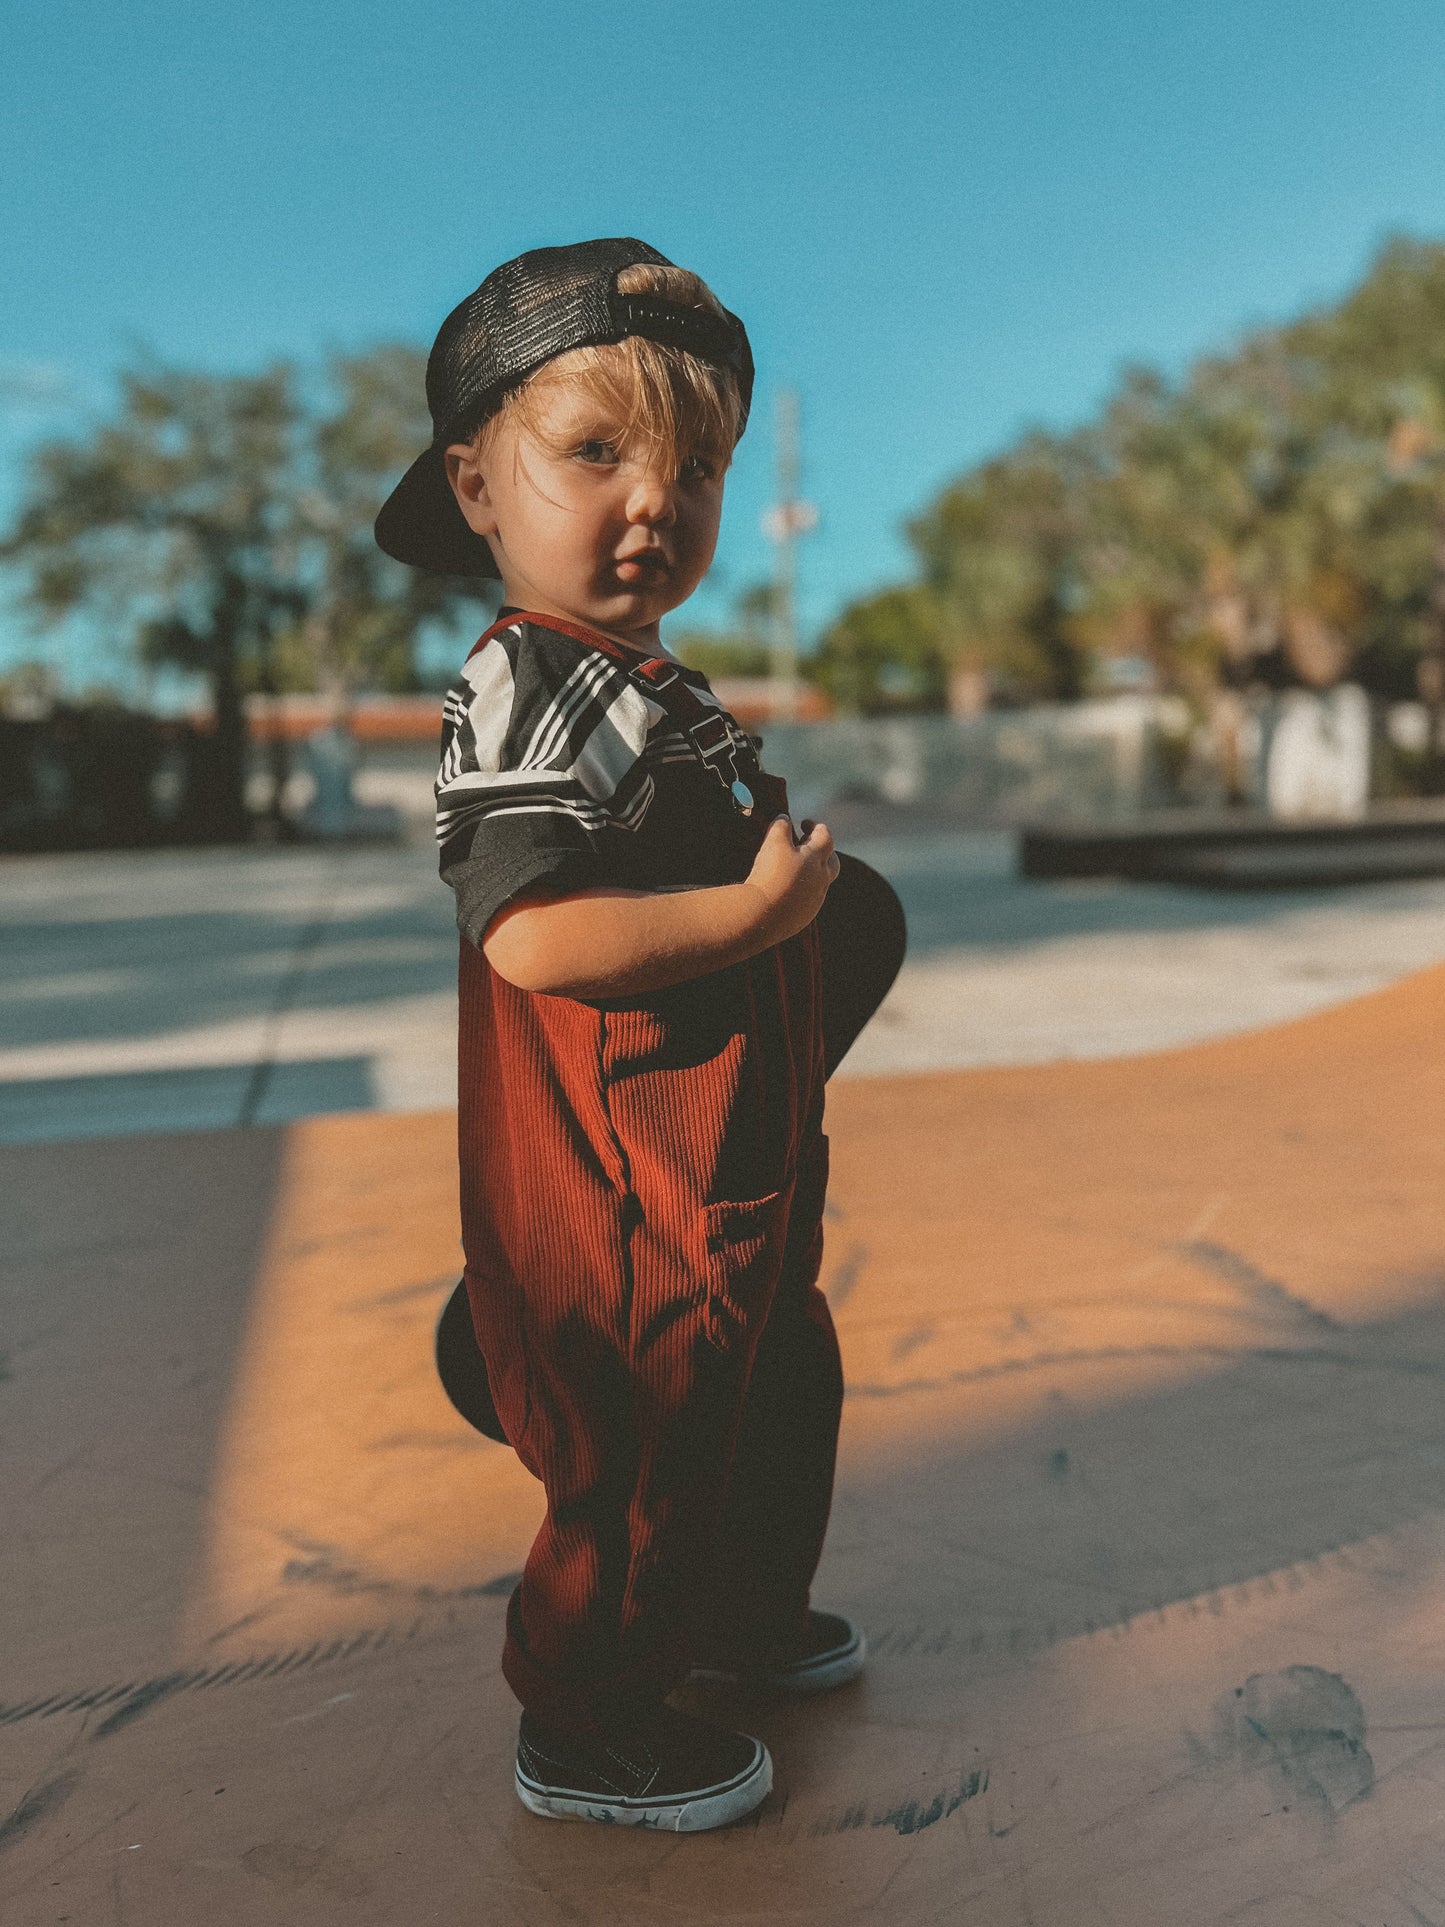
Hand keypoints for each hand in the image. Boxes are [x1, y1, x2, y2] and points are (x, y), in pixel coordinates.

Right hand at [744, 814, 839, 942]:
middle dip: (823, 851)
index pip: (825, 836)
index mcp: (817, 859)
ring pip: (820, 883)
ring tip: (793, 869)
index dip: (815, 827)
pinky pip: (807, 901)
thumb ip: (780, 826)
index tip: (804, 823)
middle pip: (832, 862)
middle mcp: (822, 880)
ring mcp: (815, 900)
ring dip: (811, 874)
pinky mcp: (804, 917)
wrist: (763, 916)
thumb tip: (784, 817)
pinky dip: (801, 893)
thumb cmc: (771, 875)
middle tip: (808, 846)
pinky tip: (785, 892)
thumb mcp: (773, 842)